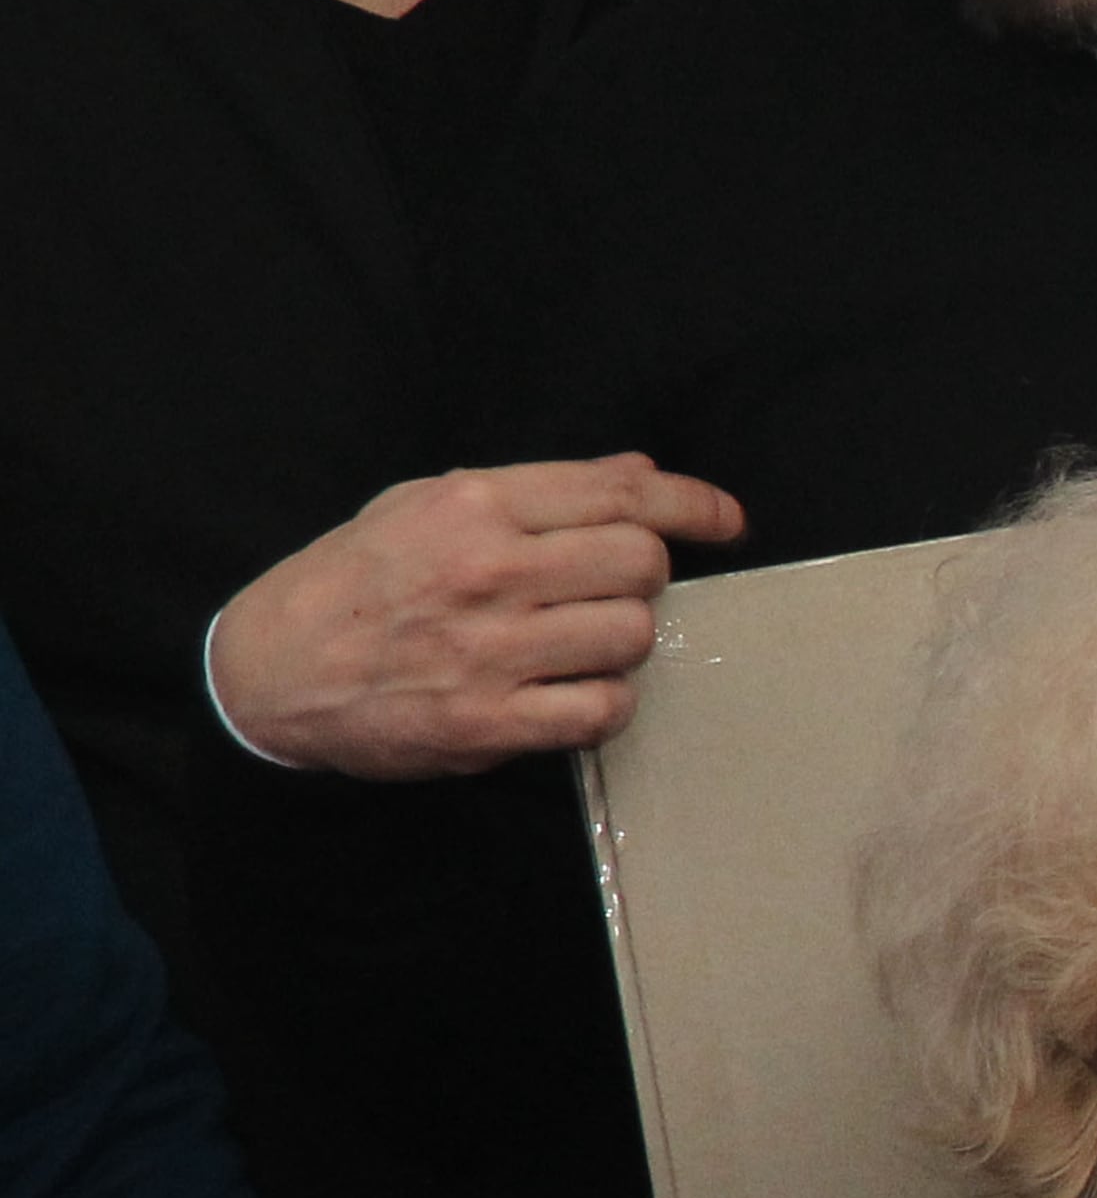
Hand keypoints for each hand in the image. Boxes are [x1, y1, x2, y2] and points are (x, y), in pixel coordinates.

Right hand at [208, 456, 744, 778]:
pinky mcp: (490, 723)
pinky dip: (602, 703)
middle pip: (641, 564)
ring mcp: (490, 651)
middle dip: (641, 576)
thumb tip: (638, 474)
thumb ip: (536, 490)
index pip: (621, 495)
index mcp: (473, 505)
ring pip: (632, 636)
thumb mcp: (424, 506)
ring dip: (620, 642)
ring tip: (569, 643)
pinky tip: (566, 692)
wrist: (269, 671)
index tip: (727, 521)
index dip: (694, 505)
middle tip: (601, 590)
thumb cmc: (354, 581)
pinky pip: (603, 710)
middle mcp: (488, 572)